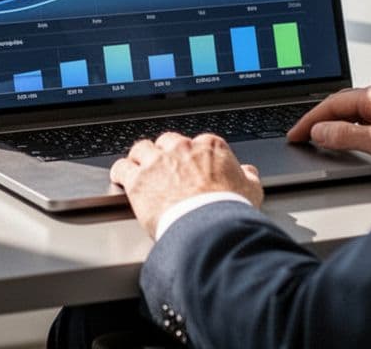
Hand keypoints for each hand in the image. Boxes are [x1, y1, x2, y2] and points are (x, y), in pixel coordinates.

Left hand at [110, 132, 263, 237]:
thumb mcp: (250, 190)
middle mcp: (182, 149)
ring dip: (140, 158)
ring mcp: (158, 162)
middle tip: (165, 168)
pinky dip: (120, 172)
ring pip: (142, 149)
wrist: (209, 228)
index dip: (191, 155)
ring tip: (140, 168)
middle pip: (167, 142)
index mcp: (209, 147)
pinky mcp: (138, 180)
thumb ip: (247, 177)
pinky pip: (122, 167)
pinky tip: (121, 177)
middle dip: (165, 153)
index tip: (190, 166)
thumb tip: (248, 172)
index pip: (197, 142)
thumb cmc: (228, 210)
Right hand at [286, 81, 370, 168]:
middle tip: (304, 135)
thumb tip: (320, 131)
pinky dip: (358, 123)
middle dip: (322, 118)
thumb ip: (347, 136)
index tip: (296, 133)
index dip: (310, 120)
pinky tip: (358, 135)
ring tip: (324, 136)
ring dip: (340, 121)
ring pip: (361, 108)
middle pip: (345, 102)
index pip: (333, 103)